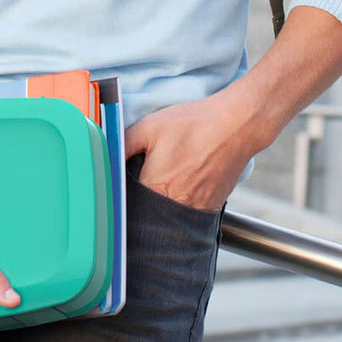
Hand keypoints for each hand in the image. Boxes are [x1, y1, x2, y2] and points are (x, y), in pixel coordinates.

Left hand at [124, 89, 256, 211]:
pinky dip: (181, 205)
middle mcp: (174, 206)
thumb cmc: (192, 124)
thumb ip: (122, 145)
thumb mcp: (148, 127)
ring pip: (168, 217)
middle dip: (140, 204)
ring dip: (161, 206)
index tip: (119, 190)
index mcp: (154, 187)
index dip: (121, 197)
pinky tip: (183, 184)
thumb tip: (107, 158)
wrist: (235, 126)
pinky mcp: (211, 209)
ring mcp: (195, 211)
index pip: (127, 205)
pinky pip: (188, 215)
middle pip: (147, 214)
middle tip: (142, 184)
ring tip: (165, 183)